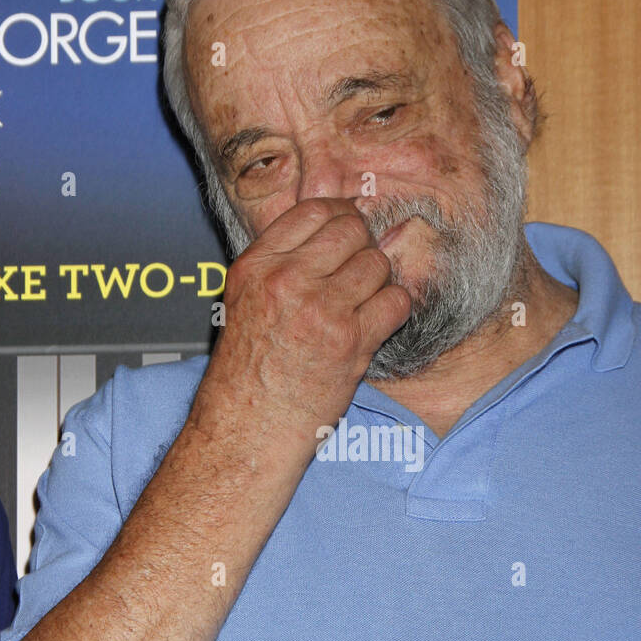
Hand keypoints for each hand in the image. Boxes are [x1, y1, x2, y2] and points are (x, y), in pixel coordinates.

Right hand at [196, 197, 411, 451]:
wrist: (247, 429)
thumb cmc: (246, 374)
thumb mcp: (243, 303)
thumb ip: (280, 265)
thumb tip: (331, 231)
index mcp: (256, 266)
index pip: (314, 210)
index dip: (342, 215)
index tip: (350, 229)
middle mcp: (287, 280)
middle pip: (352, 230)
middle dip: (364, 246)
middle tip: (361, 270)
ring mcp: (320, 309)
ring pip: (377, 264)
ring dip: (380, 282)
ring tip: (364, 305)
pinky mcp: (351, 341)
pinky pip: (396, 302)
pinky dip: (395, 310)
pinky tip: (378, 325)